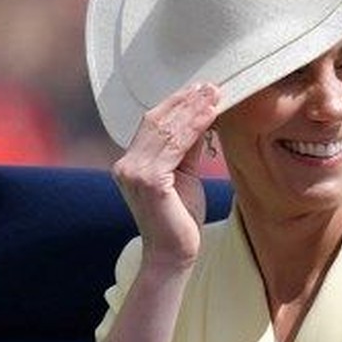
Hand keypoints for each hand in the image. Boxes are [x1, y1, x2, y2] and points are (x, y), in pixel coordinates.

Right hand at [113, 82, 219, 269]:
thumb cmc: (181, 220)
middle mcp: (126, 164)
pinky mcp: (148, 181)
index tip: (200, 89)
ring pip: (166, 130)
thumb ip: (188, 148)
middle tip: (211, 85)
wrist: (174, 256)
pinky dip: (194, 127)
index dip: (176, 104)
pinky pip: (175, 146)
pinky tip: (211, 115)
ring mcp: (133, 172)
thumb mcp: (185, 176)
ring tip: (215, 95)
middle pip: (157, 122)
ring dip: (193, 110)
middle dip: (186, 102)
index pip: (152, 124)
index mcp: (131, 163)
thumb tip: (201, 118)